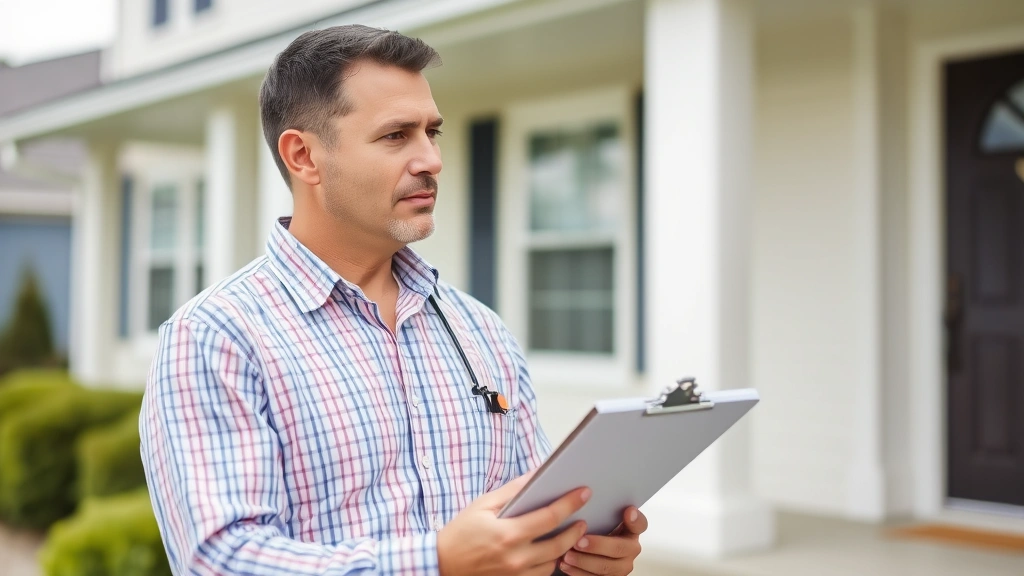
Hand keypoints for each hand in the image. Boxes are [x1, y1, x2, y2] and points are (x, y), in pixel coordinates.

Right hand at [437, 472, 590, 575]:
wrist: (442, 564)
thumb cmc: (461, 533)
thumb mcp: (483, 505)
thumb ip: (513, 491)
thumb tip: (536, 474)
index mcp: (508, 534)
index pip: (549, 517)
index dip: (570, 503)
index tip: (583, 493)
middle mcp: (515, 558)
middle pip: (559, 544)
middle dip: (575, 530)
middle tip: (582, 519)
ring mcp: (516, 575)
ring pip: (553, 563)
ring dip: (563, 548)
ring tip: (567, 535)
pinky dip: (548, 563)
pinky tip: (549, 552)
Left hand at [558, 506, 646, 575]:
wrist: (585, 555)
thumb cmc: (589, 533)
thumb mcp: (597, 520)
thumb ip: (598, 510)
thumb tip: (581, 493)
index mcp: (629, 532)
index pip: (640, 524)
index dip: (635, 519)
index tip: (628, 511)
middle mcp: (629, 550)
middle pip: (619, 548)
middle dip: (598, 544)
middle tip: (579, 540)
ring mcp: (620, 567)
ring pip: (606, 567)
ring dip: (584, 561)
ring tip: (567, 554)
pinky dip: (578, 572)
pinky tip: (565, 565)